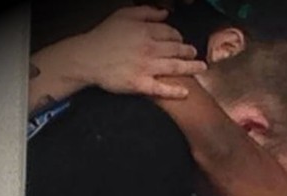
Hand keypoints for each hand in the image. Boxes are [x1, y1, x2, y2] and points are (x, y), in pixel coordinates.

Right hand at [75, 6, 206, 98]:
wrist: (85, 58)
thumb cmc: (103, 36)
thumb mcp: (122, 15)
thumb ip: (145, 12)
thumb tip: (165, 13)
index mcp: (145, 31)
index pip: (170, 33)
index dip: (178, 36)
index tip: (180, 39)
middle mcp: (149, 49)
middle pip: (177, 49)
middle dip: (189, 51)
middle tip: (195, 53)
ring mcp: (146, 68)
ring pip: (175, 67)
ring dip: (191, 67)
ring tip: (201, 68)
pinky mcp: (140, 84)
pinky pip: (161, 89)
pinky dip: (174, 91)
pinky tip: (185, 92)